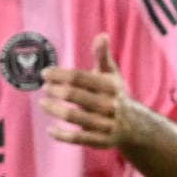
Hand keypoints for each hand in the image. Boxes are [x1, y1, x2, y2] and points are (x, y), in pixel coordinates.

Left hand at [38, 34, 135, 150]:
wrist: (133, 126)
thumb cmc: (114, 94)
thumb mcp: (111, 74)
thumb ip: (102, 56)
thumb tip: (102, 35)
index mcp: (110, 86)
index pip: (79, 77)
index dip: (59, 74)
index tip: (45, 73)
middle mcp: (109, 105)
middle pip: (74, 95)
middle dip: (54, 90)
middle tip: (44, 88)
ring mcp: (105, 125)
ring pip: (73, 117)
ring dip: (53, 109)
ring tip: (43, 103)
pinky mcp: (100, 142)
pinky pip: (77, 139)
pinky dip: (61, 135)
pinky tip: (49, 129)